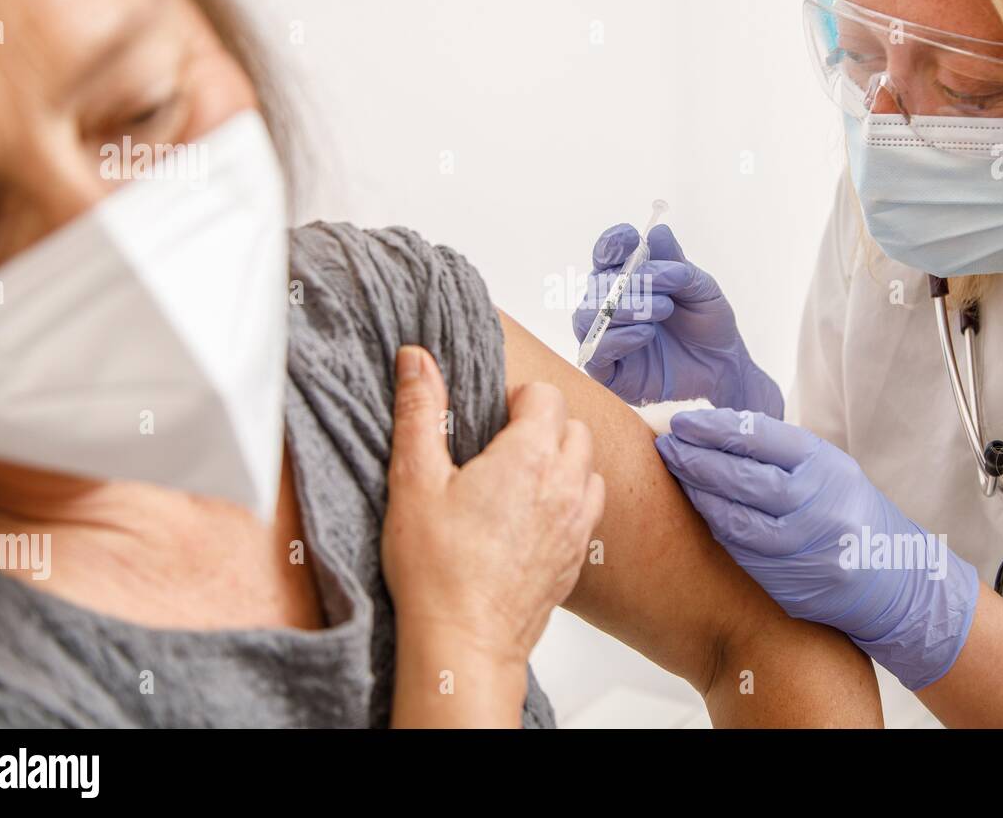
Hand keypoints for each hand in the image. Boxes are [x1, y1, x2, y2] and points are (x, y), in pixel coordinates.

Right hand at [382, 345, 604, 669]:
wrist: (464, 643)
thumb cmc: (437, 569)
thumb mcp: (414, 479)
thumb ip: (420, 411)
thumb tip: (417, 359)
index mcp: (530, 457)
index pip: (546, 396)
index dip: (517, 399)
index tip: (490, 417)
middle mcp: (566, 486)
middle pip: (573, 427)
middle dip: (542, 426)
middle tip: (499, 448)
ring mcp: (577, 524)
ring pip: (587, 469)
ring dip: (562, 463)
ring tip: (517, 481)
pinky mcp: (576, 557)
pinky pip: (588, 511)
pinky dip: (568, 502)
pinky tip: (530, 519)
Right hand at [572, 224, 782, 416]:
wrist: (722, 367)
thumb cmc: (708, 325)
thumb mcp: (700, 288)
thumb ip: (676, 262)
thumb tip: (656, 231)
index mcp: (628, 280)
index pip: (606, 255)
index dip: (612, 244)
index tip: (630, 238)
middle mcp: (610, 306)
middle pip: (596, 284)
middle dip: (632, 281)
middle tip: (672, 284)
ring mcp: (606, 338)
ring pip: (587, 316)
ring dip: (623, 308)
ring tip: (662, 309)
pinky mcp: (608, 371)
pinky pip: (594, 352)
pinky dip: (618, 339)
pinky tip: (646, 334)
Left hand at [655, 408, 977, 690]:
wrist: (897, 581)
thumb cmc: (851, 514)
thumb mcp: (831, 470)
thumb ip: (780, 453)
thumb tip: (717, 428)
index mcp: (826, 466)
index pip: (759, 436)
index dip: (714, 427)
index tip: (684, 422)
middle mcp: (817, 504)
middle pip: (740, 475)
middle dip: (695, 457)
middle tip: (666, 445)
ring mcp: (803, 546)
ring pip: (733, 515)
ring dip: (697, 491)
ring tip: (675, 471)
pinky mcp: (790, 580)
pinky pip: (739, 548)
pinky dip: (715, 524)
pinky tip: (698, 507)